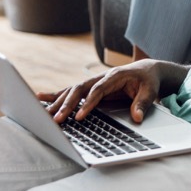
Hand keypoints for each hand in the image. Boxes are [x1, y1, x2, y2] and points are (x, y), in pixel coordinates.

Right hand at [38, 60, 162, 124]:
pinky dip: (56, 96)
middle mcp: (100, 77)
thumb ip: (143, 103)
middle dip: (67, 105)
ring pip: (72, 91)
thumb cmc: (148, 81)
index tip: (79, 116)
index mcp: (114, 76)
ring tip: (43, 113)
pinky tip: (41, 100)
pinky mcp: (90, 88)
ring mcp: (93, 82)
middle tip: (57, 119)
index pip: (98, 90)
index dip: (88, 103)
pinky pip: (71, 92)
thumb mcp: (150, 91)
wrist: (147, 70)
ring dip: (58, 102)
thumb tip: (137, 117)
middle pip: (80, 90)